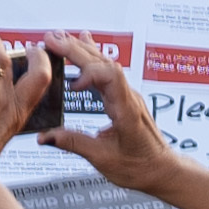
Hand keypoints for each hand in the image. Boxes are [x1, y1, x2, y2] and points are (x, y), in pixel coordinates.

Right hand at [35, 30, 189, 196]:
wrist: (162, 170)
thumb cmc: (140, 167)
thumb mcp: (103, 159)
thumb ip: (74, 144)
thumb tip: (46, 136)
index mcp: (126, 111)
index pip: (111, 76)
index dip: (89, 73)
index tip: (72, 85)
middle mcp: (128, 97)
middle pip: (103, 63)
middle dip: (75, 50)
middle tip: (50, 40)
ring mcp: (126, 95)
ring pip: (104, 64)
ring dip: (81, 50)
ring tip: (58, 38)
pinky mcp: (123, 98)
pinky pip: (106, 70)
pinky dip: (90, 57)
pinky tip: (83, 42)